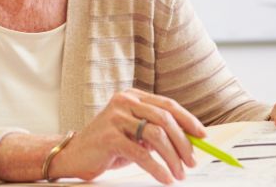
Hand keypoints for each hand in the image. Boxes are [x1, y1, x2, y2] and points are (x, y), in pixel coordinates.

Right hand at [49, 88, 206, 184]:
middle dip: (184, 142)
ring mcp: (116, 118)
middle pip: (165, 119)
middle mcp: (124, 102)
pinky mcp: (109, 137)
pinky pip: (142, 154)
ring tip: (179, 173)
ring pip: (156, 135)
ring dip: (173, 157)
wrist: (73, 154)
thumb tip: (188, 141)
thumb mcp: (133, 133)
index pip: (167, 105)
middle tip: (192, 160)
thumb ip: (155, 131)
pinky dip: (158, 168)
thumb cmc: (106, 145)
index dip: (188, 120)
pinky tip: (165, 177)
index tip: (202, 135)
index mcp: (132, 97)